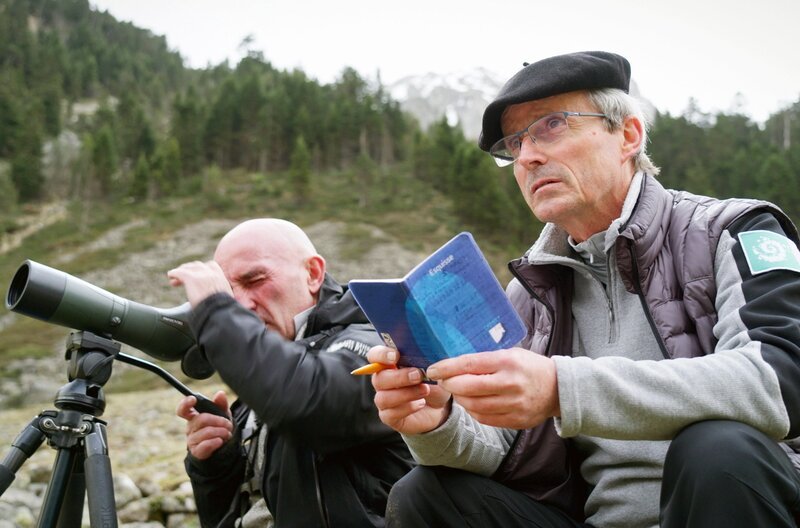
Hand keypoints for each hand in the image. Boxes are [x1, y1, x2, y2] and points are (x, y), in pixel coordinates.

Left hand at [167, 260, 232, 306]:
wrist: (219, 312)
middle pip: (197, 266)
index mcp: (221, 278)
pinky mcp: (191, 278)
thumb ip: (218, 295)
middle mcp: (211, 273)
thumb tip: (214, 301)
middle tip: (183, 278)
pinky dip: (174, 273)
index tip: (197, 275)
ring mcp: (201, 275)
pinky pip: (179, 272)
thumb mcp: (224, 300)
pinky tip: (171, 275)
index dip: (202, 270)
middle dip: (190, 270)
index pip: (210, 266)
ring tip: (175, 278)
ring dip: (182, 271)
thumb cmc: (222, 311)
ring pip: (188, 268)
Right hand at [176, 390, 233, 459]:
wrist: (222, 448)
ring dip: (221, 432)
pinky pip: (206, 445)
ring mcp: (192, 440)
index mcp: (193, 416)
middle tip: (228, 425)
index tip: (193, 399)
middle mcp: (190, 428)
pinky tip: (220, 441)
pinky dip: (216, 442)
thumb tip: (220, 394)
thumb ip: (221, 403)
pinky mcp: (196, 451)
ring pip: (207, 432)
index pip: (183, 409)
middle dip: (219, 421)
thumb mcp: (222, 414)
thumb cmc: (218, 428)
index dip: (185, 403)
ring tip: (227, 434)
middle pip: (202, 419)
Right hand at [368, 346, 451, 434]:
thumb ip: (425, 358)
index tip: (395, 356)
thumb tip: (429, 349)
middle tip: (418, 375)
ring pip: (383, 398)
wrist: (440, 407)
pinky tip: (420, 404)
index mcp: (389, 364)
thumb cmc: (433, 382)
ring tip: (425, 390)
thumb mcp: (433, 367)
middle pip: (378, 378)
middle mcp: (383, 381)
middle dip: (399, 377)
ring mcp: (384, 400)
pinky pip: (390, 414)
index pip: (374, 356)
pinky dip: (407, 408)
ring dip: (405, 393)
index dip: (381, 355)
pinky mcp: (389, 417)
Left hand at [425, 347, 559, 428]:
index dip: (446, 367)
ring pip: (473, 405)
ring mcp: (513, 405)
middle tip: (443, 381)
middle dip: (450, 384)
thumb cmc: (529, 367)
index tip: (433, 369)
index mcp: (507, 362)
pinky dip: (473, 410)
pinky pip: (484, 418)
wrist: (559, 389)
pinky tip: (471, 402)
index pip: (468, 364)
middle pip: (467, 387)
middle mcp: (510, 384)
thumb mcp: (510, 354)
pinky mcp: (515, 421)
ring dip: (460, 398)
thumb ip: (485, 360)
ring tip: (458, 391)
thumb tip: (453, 364)